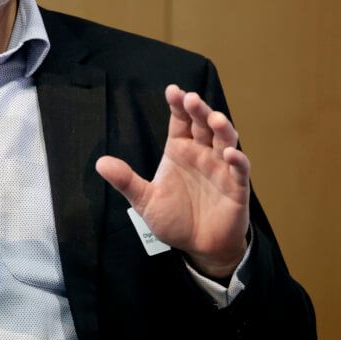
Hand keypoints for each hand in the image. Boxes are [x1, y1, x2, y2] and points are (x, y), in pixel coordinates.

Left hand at [95, 84, 249, 279]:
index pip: (180, 121)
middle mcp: (202, 154)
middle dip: (198, 110)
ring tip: (214, 118)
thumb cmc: (175, 219)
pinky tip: (231, 154)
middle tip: (191, 99)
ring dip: (222, 128)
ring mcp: (221, 168)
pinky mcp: (236, 187)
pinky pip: (240, 170)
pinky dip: (238, 160)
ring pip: (225, 140)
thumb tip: (100, 163)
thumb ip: (126, 181)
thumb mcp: (145, 201)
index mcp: (180, 150)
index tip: (172, 91)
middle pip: (202, 125)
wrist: (200, 248)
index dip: (177, 105)